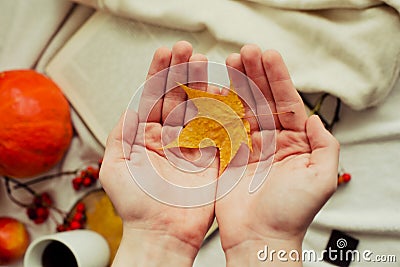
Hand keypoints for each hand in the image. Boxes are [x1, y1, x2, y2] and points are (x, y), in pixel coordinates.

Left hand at [100, 41, 216, 265]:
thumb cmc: (135, 206)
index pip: (152, 97)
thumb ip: (121, 134)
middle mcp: (169, 137)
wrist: (161, 234)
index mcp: (145, 136)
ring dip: (201, 85)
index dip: (158, 74)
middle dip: (181, 72)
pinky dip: (220, 110)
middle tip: (188, 51)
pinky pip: (216, 129)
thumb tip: (130, 108)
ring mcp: (191, 145)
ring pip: (197, 108)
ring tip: (205, 64)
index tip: (166, 53)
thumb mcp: (115, 166)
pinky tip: (222, 92)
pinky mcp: (210, 157)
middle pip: (177, 97)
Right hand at [215, 45, 339, 265]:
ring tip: (230, 61)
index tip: (267, 56)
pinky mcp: (228, 154)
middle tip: (245, 52)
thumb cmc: (291, 212)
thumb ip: (325, 145)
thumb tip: (315, 118)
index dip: (278, 78)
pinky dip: (219, 107)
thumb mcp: (322, 178)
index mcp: (295, 142)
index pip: (287, 102)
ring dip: (237, 84)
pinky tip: (216, 88)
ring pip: (242, 107)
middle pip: (263, 99)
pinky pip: (223, 125)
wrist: (259, 237)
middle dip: (255, 74)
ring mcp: (248, 145)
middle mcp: (272, 140)